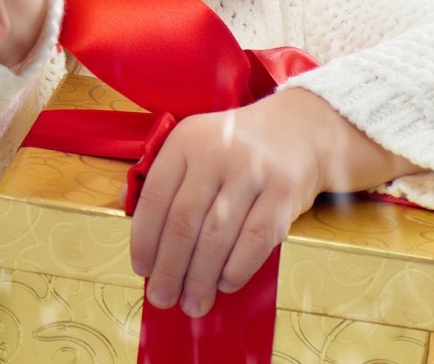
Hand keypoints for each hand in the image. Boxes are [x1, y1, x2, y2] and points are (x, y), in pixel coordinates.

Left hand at [130, 86, 422, 316]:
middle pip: (184, 221)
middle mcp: (216, 153)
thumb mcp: (196, 146)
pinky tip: (225, 284)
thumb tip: (136, 227)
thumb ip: (168, 180)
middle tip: (162, 299)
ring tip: (193, 303)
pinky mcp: (284, 191)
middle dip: (170, 268)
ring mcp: (252, 171)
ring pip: (218, 235)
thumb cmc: (236, 149)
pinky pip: (257, 238)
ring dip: (201, 277)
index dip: (144, 238)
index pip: (155, 196)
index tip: (141, 269)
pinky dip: (238, 267)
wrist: (297, 129)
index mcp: (185, 142)